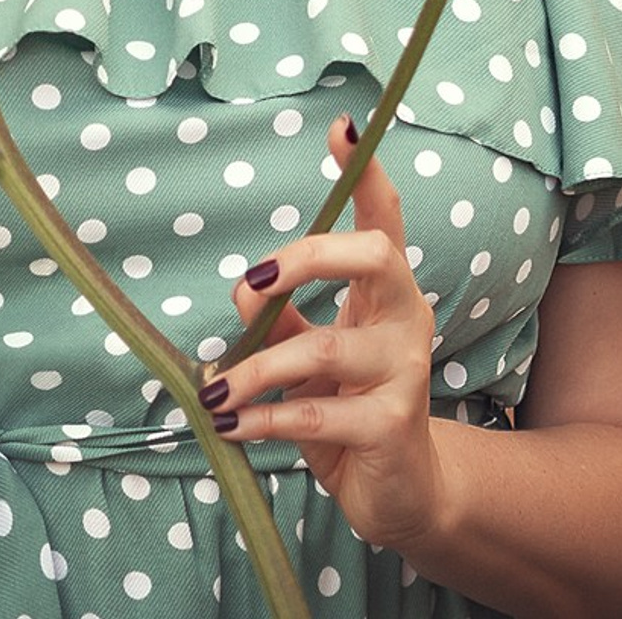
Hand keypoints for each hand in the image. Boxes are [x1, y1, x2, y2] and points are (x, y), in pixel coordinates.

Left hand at [209, 117, 444, 555]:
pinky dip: (264, 419)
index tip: (341, 126)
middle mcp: (406, 319)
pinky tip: (233, 425)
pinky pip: (318, 412)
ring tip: (215, 393)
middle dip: (307, 258)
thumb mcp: (306, 356)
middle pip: (373, 256)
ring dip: (255, 370)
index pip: (384, 218)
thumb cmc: (345, 406)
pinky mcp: (393, 426)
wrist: (399, 495)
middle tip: (251, 285)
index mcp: (383, 291)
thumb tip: (243, 291)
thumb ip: (279, 319)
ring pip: (324, 348)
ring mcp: (406, 372)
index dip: (365, 171)